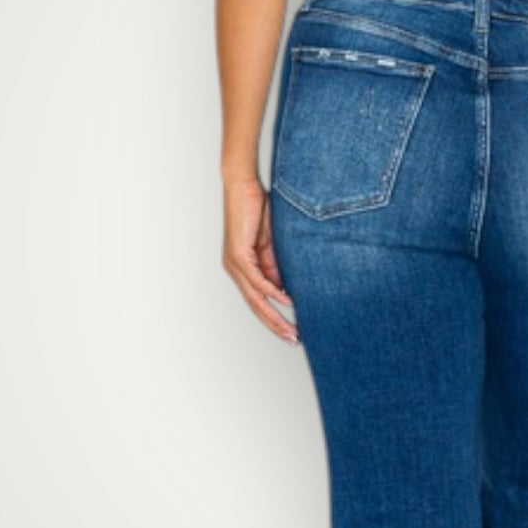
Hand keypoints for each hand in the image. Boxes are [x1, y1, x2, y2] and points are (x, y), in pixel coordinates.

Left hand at [222, 174, 298, 342]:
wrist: (243, 188)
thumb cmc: (256, 211)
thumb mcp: (271, 245)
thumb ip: (275, 266)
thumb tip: (284, 289)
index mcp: (243, 269)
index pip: (259, 300)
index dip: (275, 317)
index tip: (291, 330)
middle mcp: (236, 271)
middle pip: (256, 306)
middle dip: (275, 325)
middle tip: (293, 339)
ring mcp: (235, 265)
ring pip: (255, 299)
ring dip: (274, 316)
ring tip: (291, 330)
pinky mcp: (238, 255)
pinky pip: (257, 280)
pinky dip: (272, 292)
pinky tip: (286, 301)